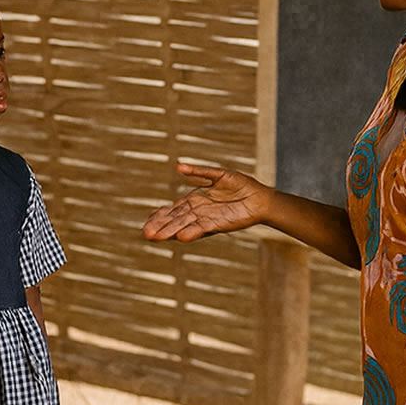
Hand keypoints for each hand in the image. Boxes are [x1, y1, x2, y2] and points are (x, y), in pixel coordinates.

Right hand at [143, 163, 269, 242]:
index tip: (147, 224)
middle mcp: (197, 211)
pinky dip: (191, 232)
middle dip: (160, 226)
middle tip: (146, 234)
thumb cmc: (241, 185)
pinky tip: (180, 237)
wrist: (260, 198)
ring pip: (184, 226)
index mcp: (195, 199)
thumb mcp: (218, 175)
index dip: (160, 216)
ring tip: (156, 237)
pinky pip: (201, 229)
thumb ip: (198, 172)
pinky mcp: (217, 224)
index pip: (172, 209)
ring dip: (170, 232)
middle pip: (175, 219)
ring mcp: (206, 219)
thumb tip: (177, 167)